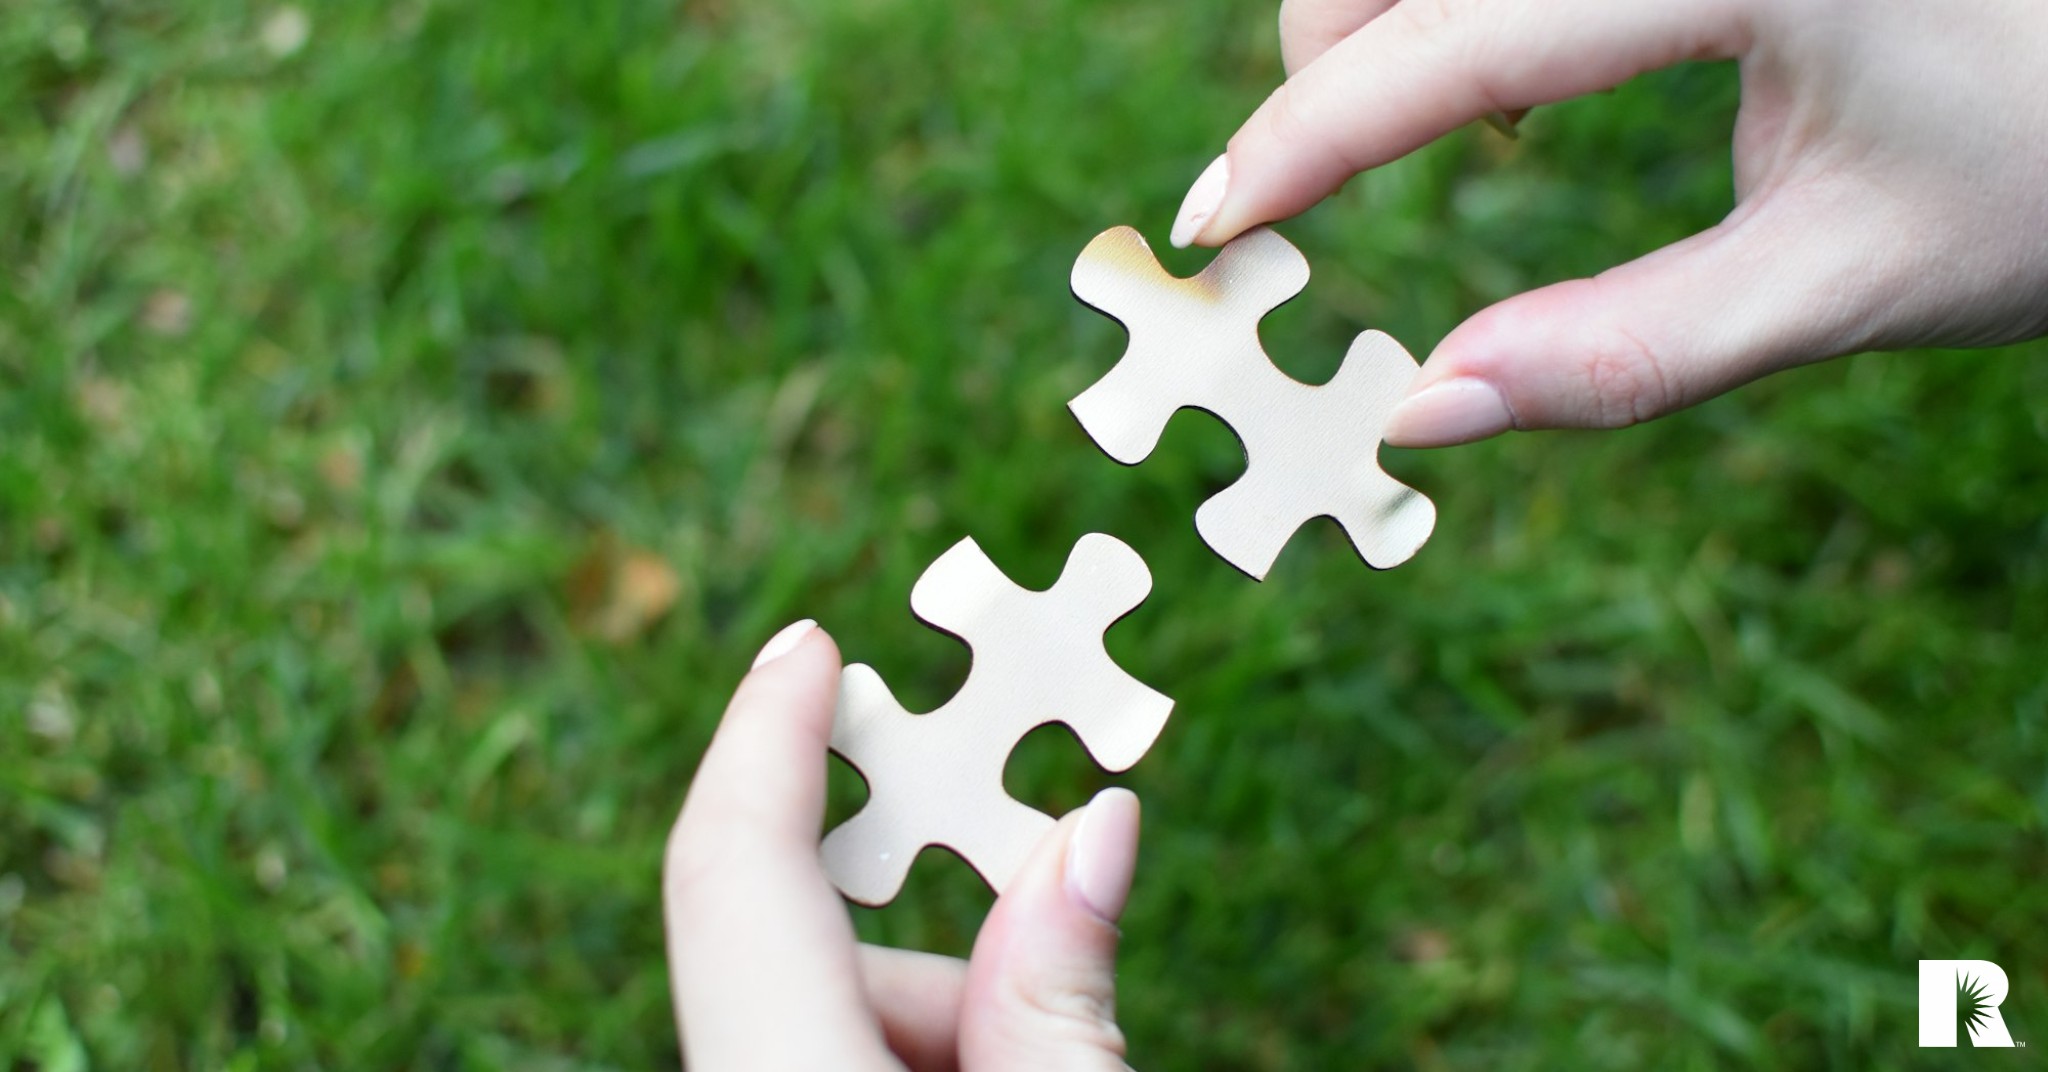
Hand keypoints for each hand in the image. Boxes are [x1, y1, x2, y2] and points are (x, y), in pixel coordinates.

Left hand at [663, 620, 1140, 1070]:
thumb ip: (1060, 993)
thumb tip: (1099, 822)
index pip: (738, 869)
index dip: (768, 738)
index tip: (811, 644)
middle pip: (816, 954)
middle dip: (953, 959)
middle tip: (1069, 986)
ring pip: (833, 1011)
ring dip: (951, 1024)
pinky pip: (830, 1053)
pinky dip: (919, 1056)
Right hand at [1170, 0, 2047, 445]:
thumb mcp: (1847, 283)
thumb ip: (1622, 355)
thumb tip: (1417, 415)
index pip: (1464, 39)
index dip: (1312, 137)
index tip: (1216, 218)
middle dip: (1325, 58)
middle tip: (1310, 182)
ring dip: (1386, 13)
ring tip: (1438, 120)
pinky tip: (1522, 59)